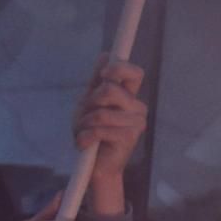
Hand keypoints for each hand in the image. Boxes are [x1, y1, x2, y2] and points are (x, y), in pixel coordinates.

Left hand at [72, 58, 147, 214]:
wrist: (94, 164)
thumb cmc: (92, 132)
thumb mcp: (89, 102)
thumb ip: (97, 81)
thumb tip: (106, 55)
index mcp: (128, 96)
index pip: (134, 73)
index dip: (119, 68)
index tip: (104, 77)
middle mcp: (136, 108)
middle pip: (111, 90)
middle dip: (91, 102)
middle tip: (87, 116)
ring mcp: (135, 124)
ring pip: (102, 112)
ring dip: (85, 123)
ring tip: (84, 133)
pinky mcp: (128, 139)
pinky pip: (100, 129)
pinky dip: (85, 137)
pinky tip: (85, 143)